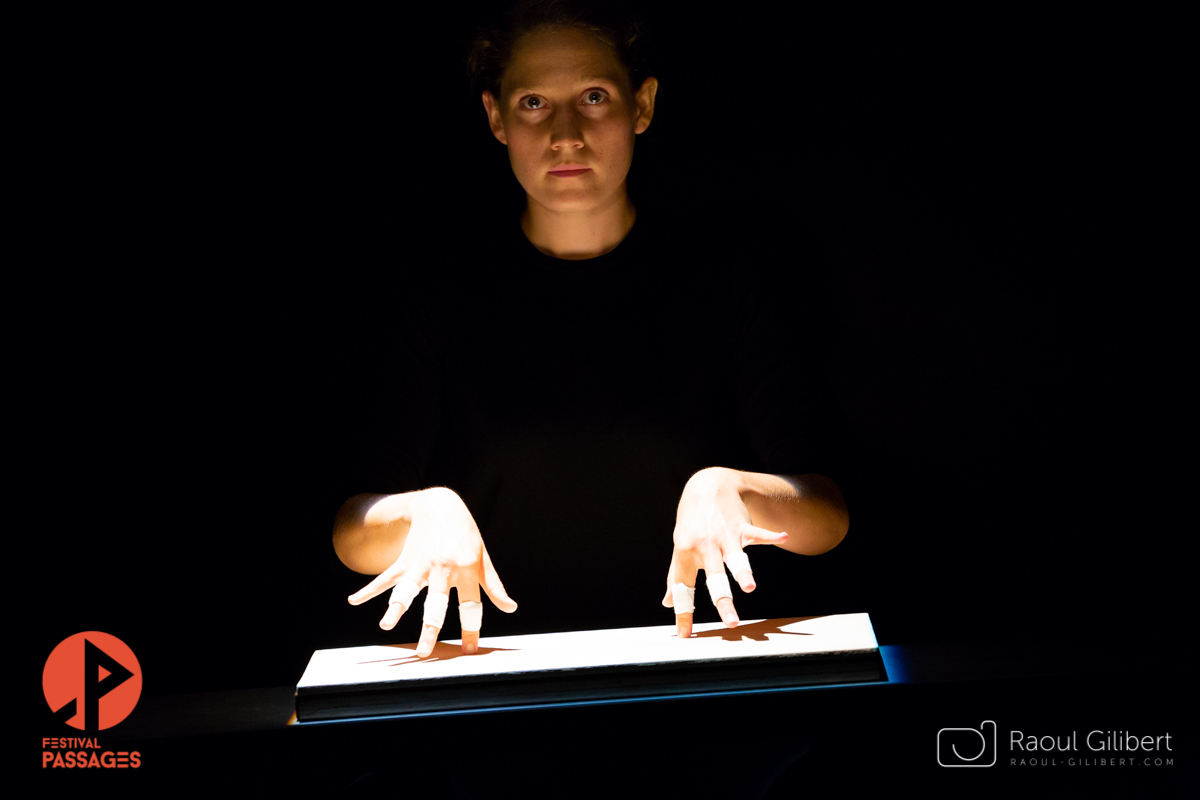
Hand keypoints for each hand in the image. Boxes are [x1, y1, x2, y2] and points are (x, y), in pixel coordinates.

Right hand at [347, 487, 516, 656]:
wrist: (439, 504)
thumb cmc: (465, 534)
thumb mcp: (483, 556)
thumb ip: (494, 586)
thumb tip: (510, 609)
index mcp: (466, 568)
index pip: (470, 605)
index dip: (471, 629)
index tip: (469, 650)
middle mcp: (442, 568)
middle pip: (435, 604)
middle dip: (430, 629)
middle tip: (424, 652)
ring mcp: (421, 565)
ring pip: (407, 590)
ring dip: (395, 608)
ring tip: (385, 625)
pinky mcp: (404, 561)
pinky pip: (385, 577)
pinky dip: (368, 589)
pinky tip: (354, 600)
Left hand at [661, 468, 788, 636]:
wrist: (707, 485)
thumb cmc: (693, 522)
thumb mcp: (679, 546)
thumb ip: (675, 576)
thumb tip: (667, 602)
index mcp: (685, 553)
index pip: (683, 587)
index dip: (683, 612)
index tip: (684, 635)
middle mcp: (705, 546)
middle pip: (714, 578)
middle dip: (723, 601)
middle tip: (731, 623)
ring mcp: (725, 536)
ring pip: (736, 557)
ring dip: (743, 571)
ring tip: (749, 586)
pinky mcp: (743, 526)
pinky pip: (758, 533)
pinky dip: (771, 535)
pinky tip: (783, 536)